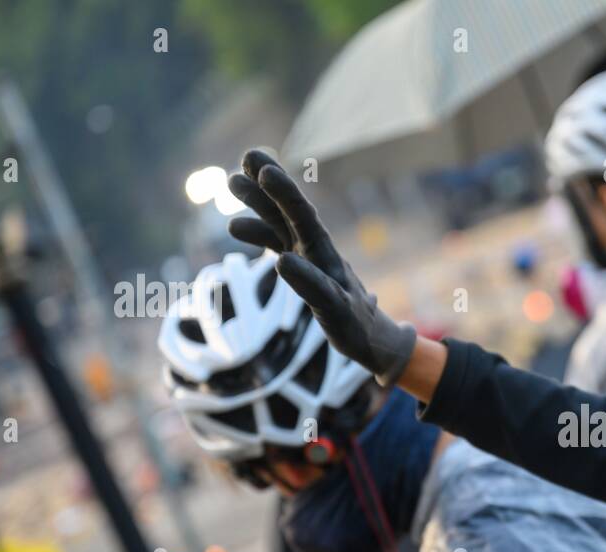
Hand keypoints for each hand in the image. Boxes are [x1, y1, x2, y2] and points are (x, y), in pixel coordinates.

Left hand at [227, 149, 415, 385]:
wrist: (373, 340)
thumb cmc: (334, 299)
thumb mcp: (298, 265)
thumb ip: (270, 241)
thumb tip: (233, 222)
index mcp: (310, 244)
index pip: (286, 210)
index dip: (267, 184)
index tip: (248, 156)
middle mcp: (322, 253)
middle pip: (299, 216)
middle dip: (280, 187)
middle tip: (253, 158)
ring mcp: (334, 279)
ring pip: (311, 239)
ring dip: (290, 209)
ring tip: (267, 182)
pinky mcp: (340, 310)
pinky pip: (320, 291)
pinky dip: (304, 276)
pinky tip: (283, 262)